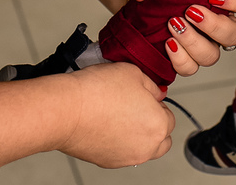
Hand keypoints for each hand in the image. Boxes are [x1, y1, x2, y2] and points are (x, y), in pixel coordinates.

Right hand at [56, 62, 174, 166]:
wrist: (66, 110)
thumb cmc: (97, 91)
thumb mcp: (134, 73)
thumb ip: (152, 86)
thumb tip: (156, 95)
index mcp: (159, 125)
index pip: (169, 117)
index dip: (156, 104)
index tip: (143, 97)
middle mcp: (147, 147)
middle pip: (161, 139)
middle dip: (153, 124)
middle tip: (135, 108)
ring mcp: (127, 158)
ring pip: (142, 148)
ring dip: (138, 135)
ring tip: (118, 116)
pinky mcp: (108, 162)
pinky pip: (122, 152)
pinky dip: (119, 142)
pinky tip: (106, 125)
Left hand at [134, 0, 235, 77]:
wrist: (141, 6)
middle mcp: (219, 23)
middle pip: (234, 34)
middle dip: (214, 25)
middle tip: (191, 12)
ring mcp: (204, 44)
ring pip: (213, 55)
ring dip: (194, 42)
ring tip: (174, 25)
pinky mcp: (187, 58)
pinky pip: (191, 68)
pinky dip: (180, 59)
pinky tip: (168, 44)